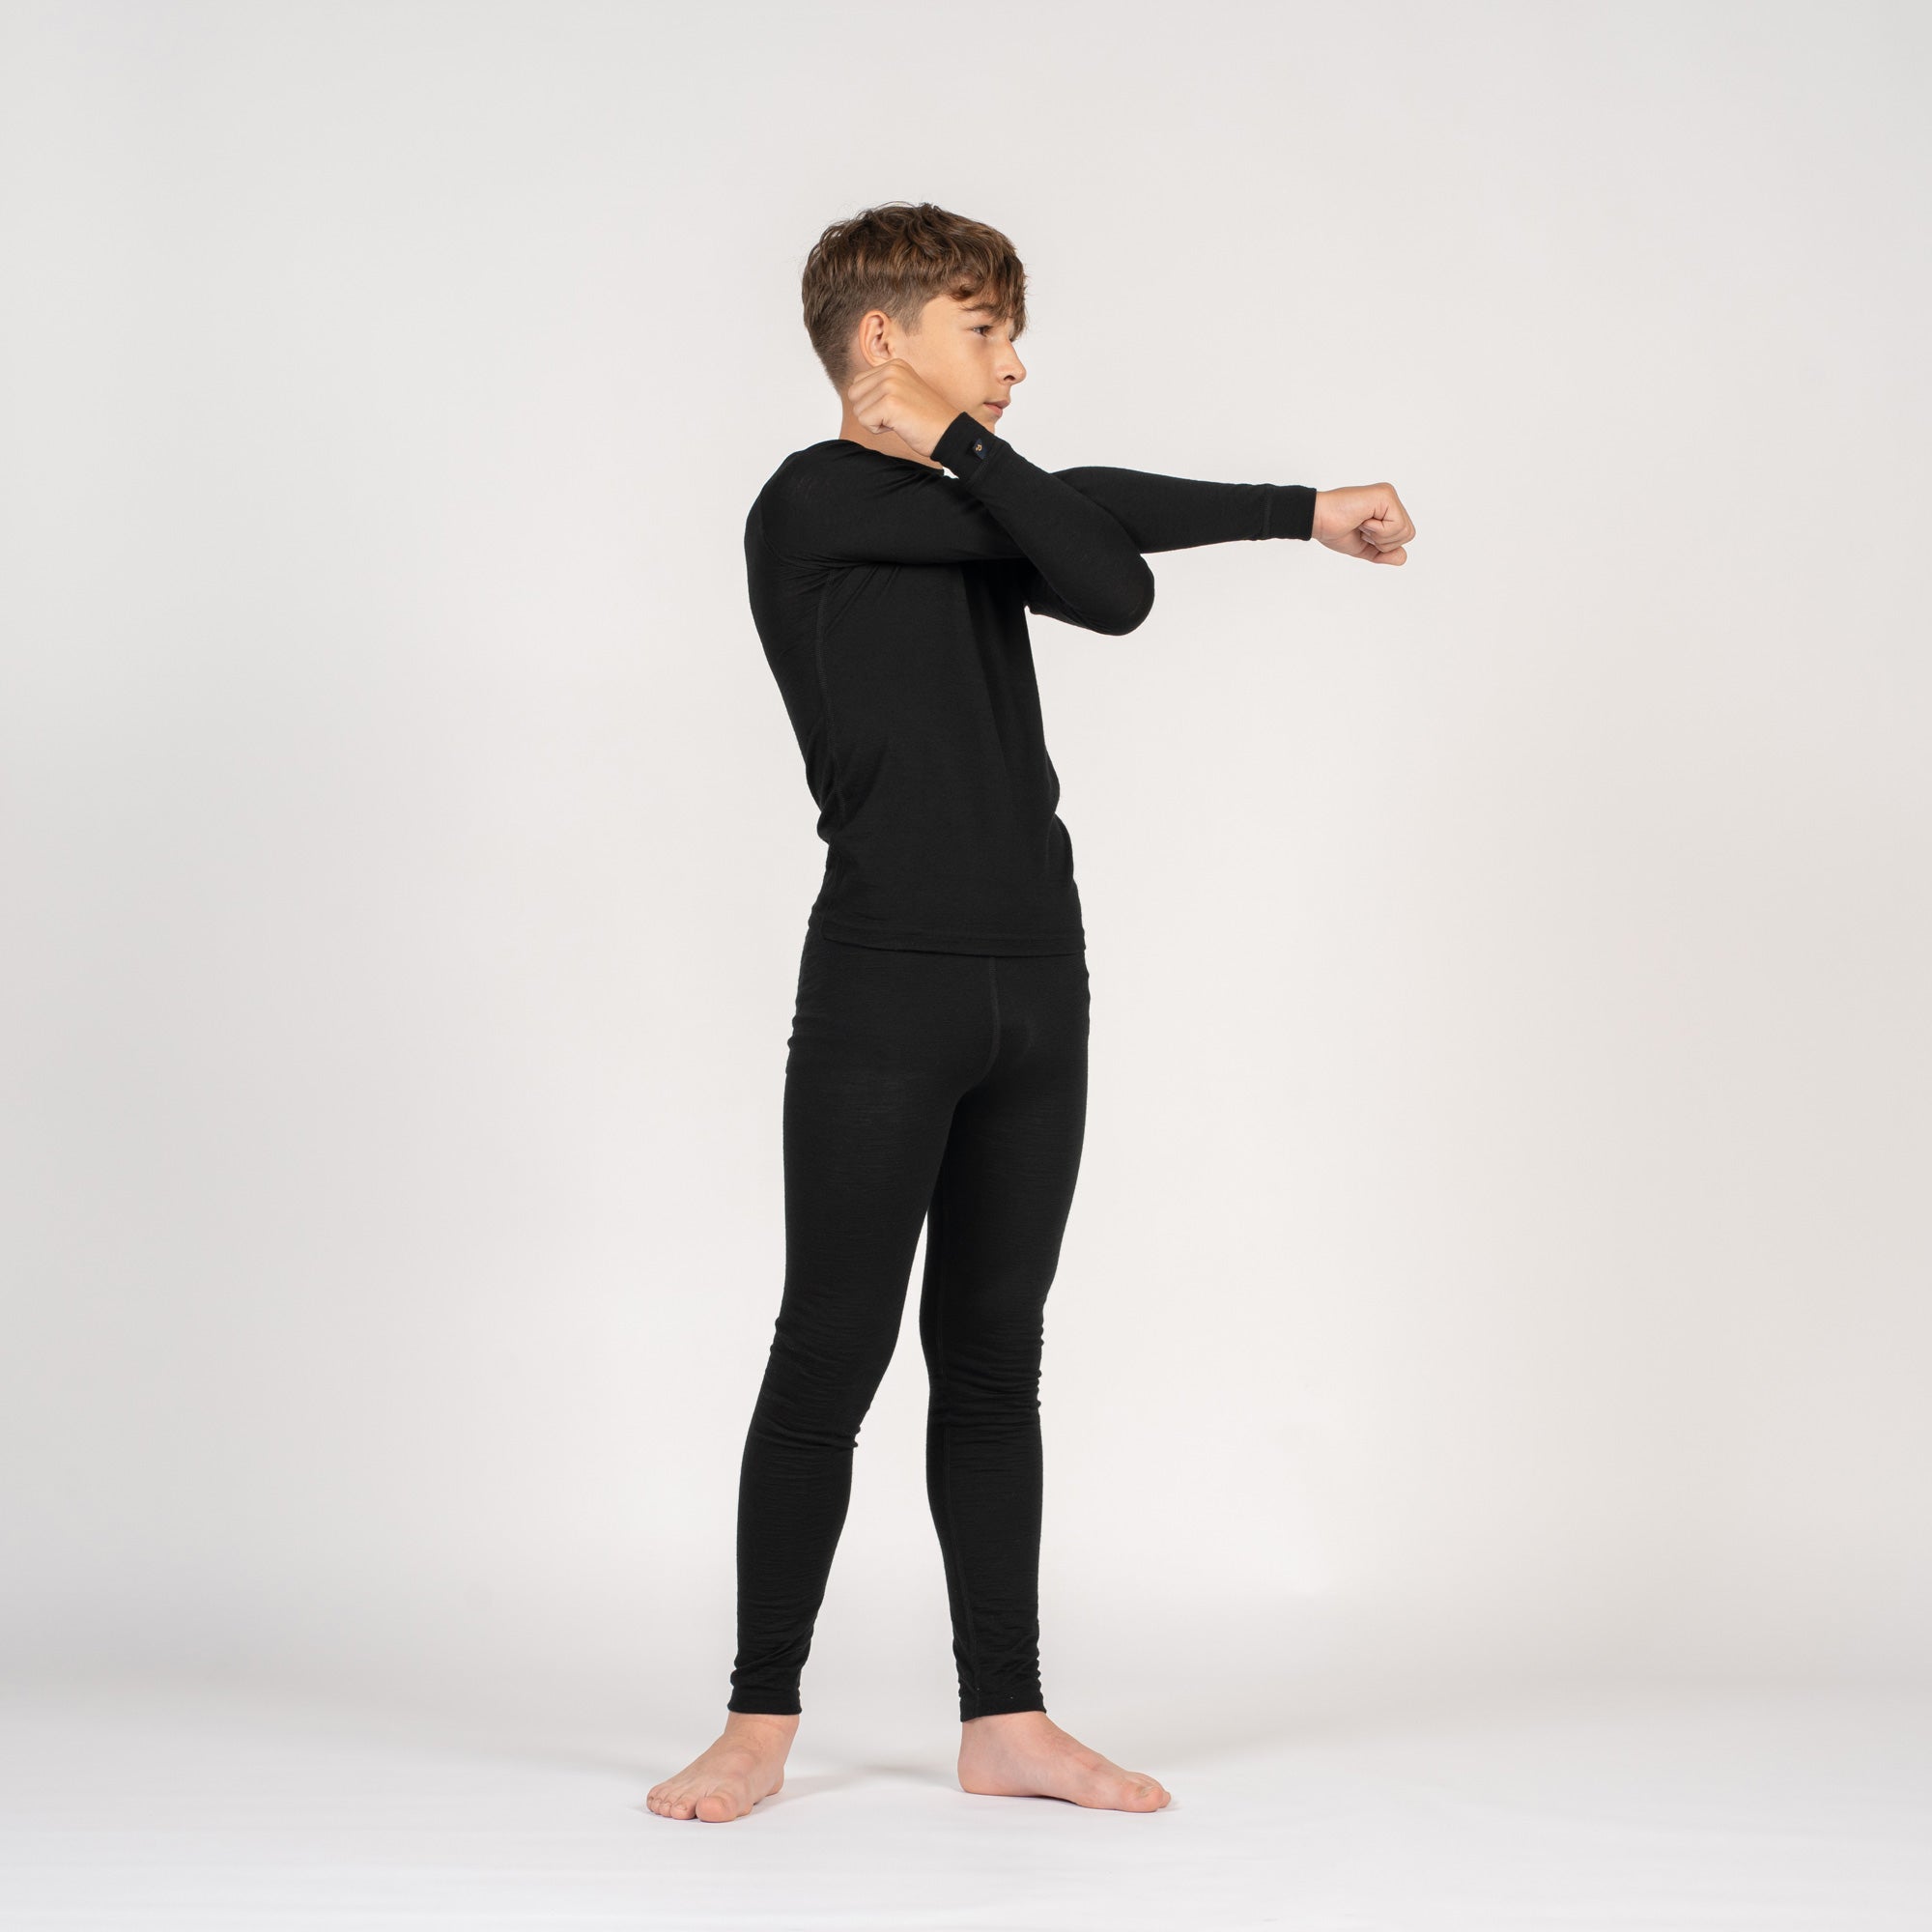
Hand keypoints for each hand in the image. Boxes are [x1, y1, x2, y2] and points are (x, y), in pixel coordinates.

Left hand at [845, 356, 959, 460]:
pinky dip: (879, 430)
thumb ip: (881, 386)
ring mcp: (891, 385)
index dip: (873, 402)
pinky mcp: (890, 403)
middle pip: (854, 394)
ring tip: (899, 419)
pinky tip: (899, 426)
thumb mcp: (903, 391)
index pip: (858, 383)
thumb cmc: (927, 418)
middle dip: (869, 410)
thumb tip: (853, 392)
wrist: (949, 433)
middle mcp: (892, 370)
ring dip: (875, 421)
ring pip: (858, 409)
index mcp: (894, 365)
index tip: (897, 407)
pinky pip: (865, 422)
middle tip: (896, 415)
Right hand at [1312, 484, 1413, 564]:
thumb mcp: (1364, 548)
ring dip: (1380, 536)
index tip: (1362, 532)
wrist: (1317, 520)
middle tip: (1362, 529)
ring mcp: (1388, 495)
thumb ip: (1383, 553)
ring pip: (1405, 530)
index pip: (1403, 535)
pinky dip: (1379, 531)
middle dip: (1384, 542)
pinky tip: (1363, 520)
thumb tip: (1403, 556)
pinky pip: (1397, 525)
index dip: (1384, 545)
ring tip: (1362, 524)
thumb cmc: (1334, 529)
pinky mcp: (1385, 495)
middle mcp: (1389, 499)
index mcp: (1386, 508)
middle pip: (1408, 533)